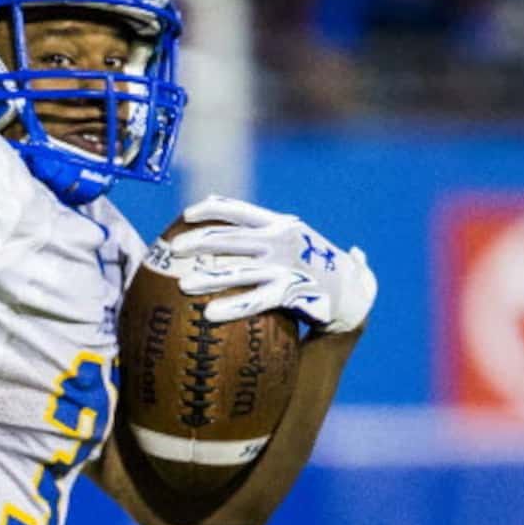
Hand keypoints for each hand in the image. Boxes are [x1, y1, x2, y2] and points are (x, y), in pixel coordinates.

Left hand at [166, 197, 376, 334]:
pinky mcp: (293, 292)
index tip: (186, 214)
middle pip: (233, 238)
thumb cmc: (310, 265)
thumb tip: (219, 226)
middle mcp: (281, 241)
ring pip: (240, 271)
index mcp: (280, 225)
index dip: (212, 210)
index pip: (241, 211)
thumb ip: (259, 235)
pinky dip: (232, 307)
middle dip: (200, 241)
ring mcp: (287, 266)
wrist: (350, 291)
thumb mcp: (289, 241)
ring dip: (209, 278)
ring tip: (182, 286)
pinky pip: (256, 300)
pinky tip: (209, 315)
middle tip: (173, 248)